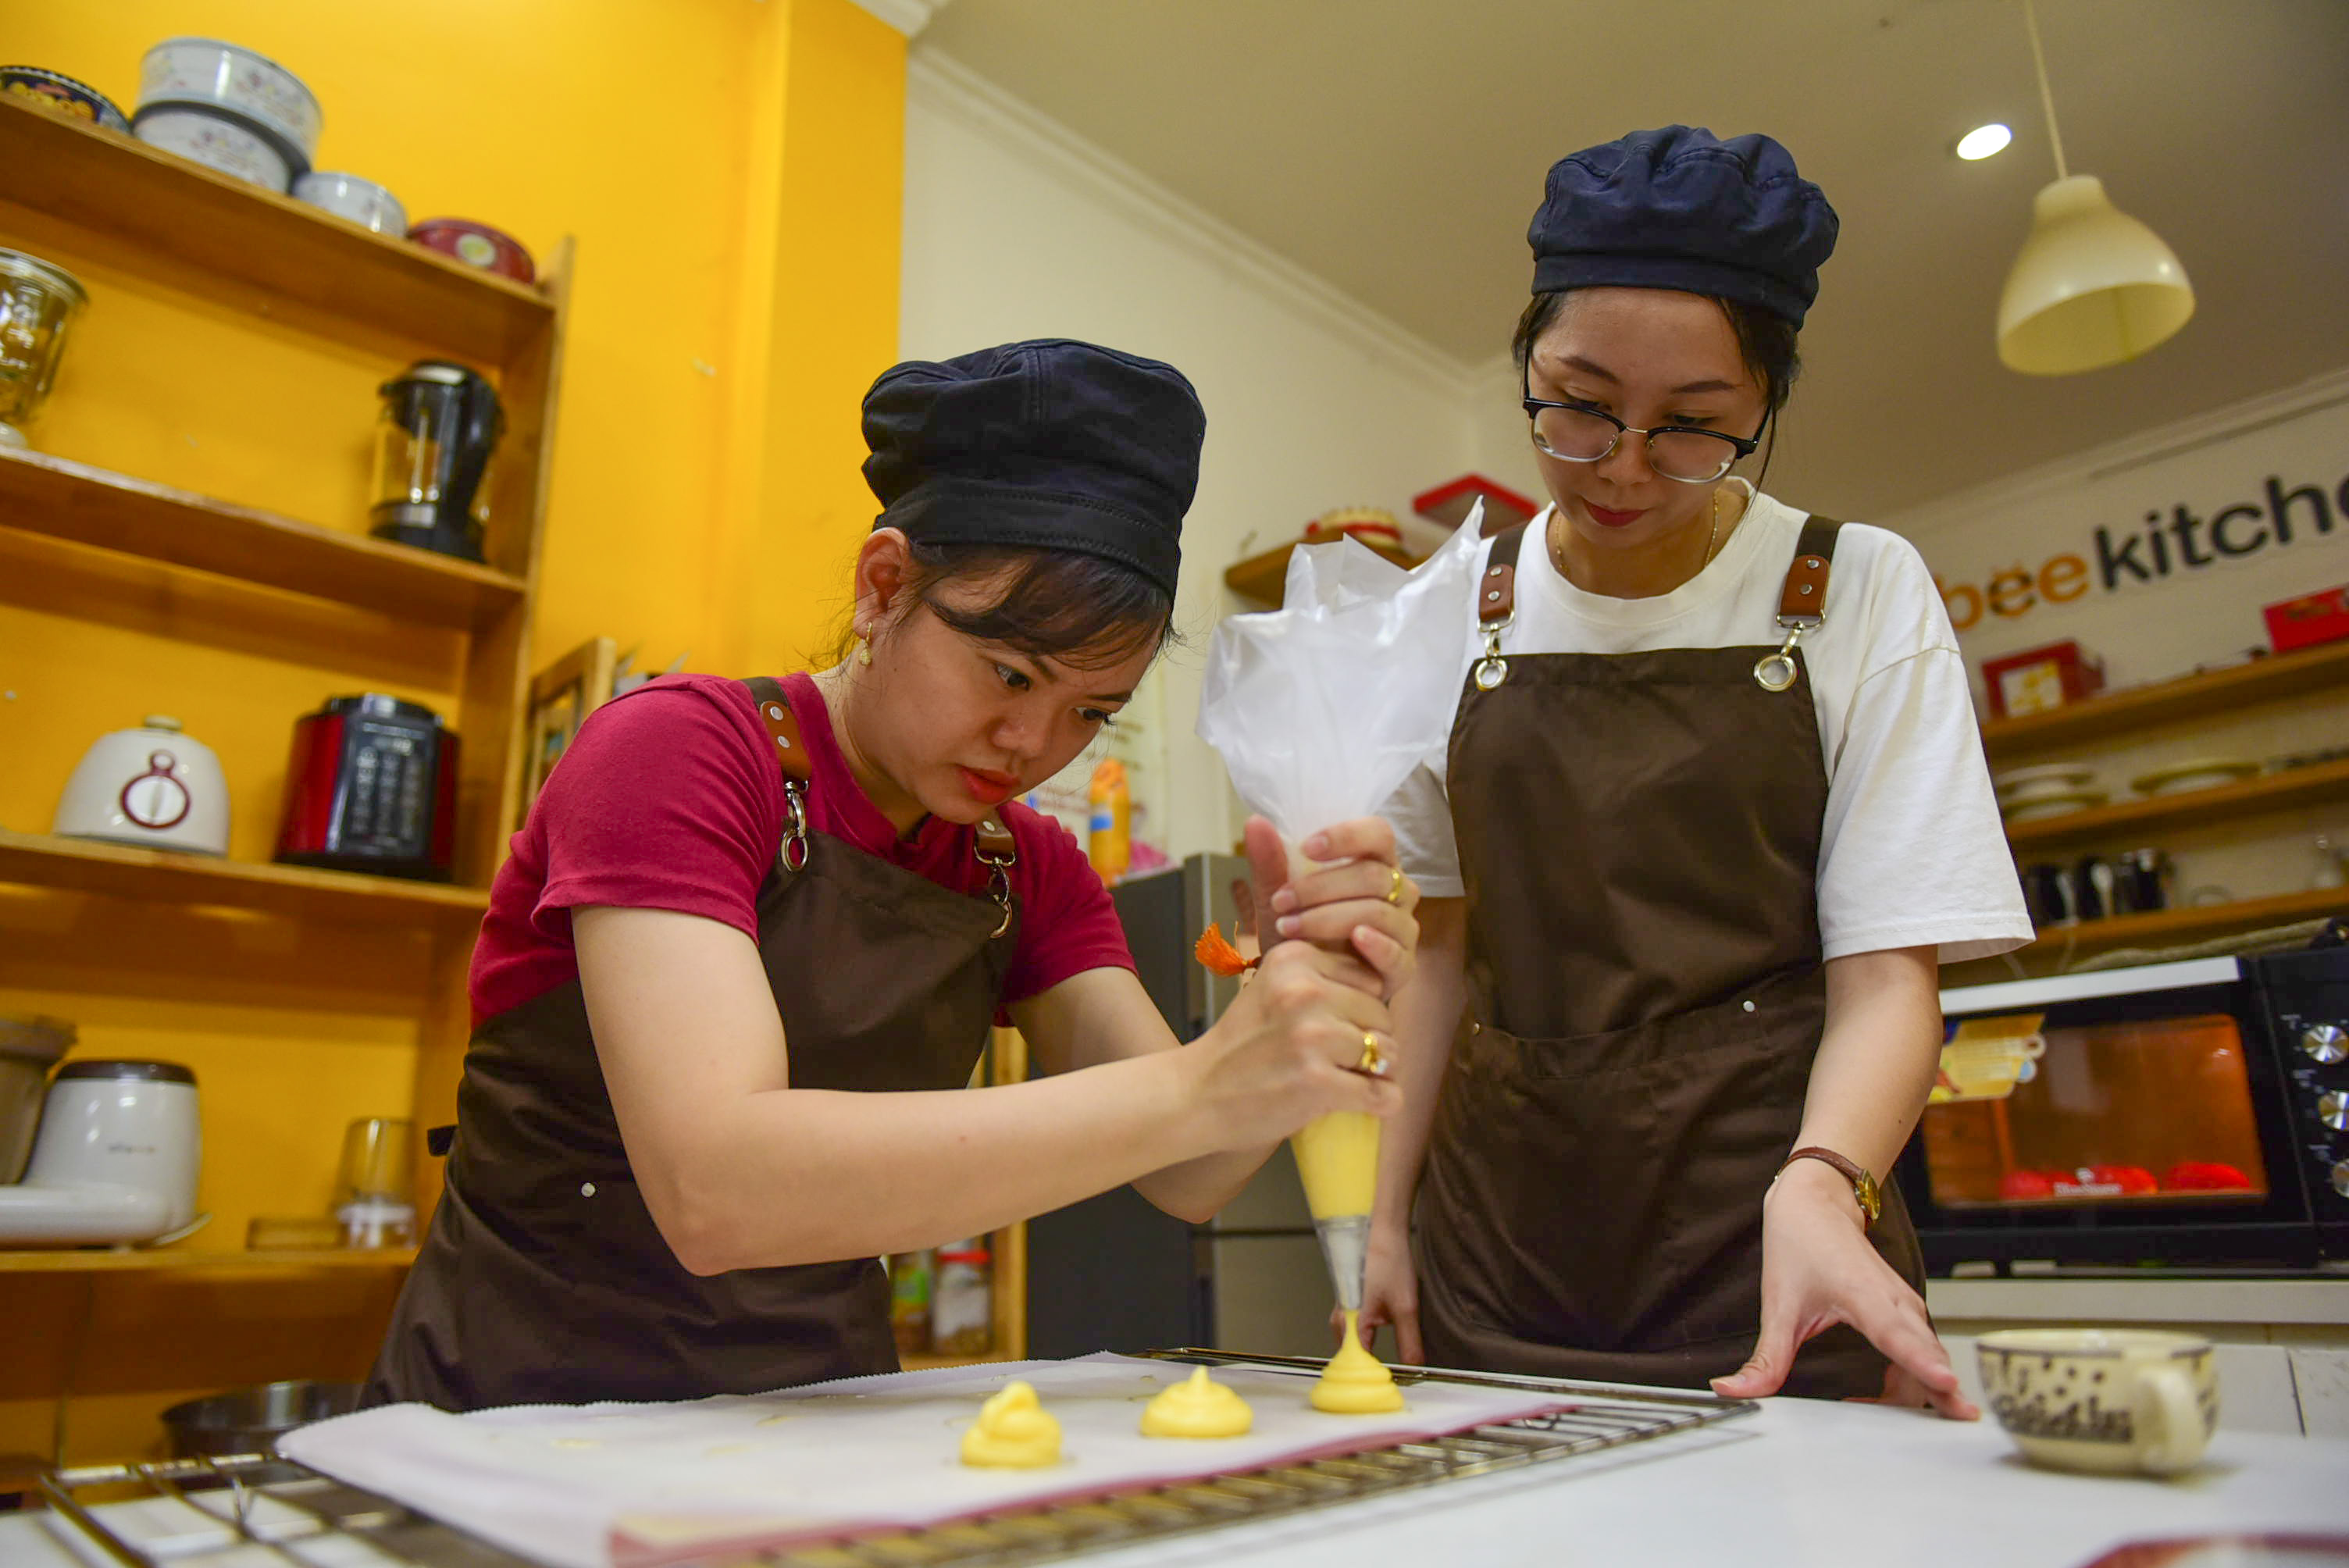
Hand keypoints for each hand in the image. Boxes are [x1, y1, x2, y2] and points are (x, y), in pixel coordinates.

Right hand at [1182, 939, 1400, 1151]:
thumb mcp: (1273, 990)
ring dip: (1378, 1072)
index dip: (1360, 1009)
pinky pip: (1381, 1092)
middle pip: (1381, 1013)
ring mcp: (1312, 1036)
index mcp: (1294, 959)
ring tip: (1351, 1081)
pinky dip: (1384, 1102)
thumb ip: (1321, 981)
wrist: (1196, 1095)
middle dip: (1373, 1040)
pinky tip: (1372, 1104)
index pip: (1368, 979)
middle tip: (1342, 1062)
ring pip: (1387, 1050)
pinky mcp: (1317, 1081)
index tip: (1336, 1029)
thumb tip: (1387, 991)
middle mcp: (1305, 990)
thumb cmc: (1241, 1048)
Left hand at [1246, 815, 1419, 1001]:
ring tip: (1288, 928)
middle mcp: (1398, 891)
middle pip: (1373, 875)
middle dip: (1320, 887)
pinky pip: (1397, 952)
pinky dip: (1376, 944)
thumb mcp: (1276, 900)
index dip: (1346, 836)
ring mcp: (1403, 929)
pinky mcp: (1403, 966)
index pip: (1378, 834)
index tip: (1306, 847)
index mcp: (1375, 863)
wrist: (1306, 986)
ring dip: (1329, 917)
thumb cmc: (1300, 934)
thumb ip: (1269, 863)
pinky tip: (1354, 940)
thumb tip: (1255, 822)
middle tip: (1280, 901)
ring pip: (1379, 911)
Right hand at [1338, 1217, 1423, 1363]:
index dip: (1377, 1377)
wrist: (1383, 1233)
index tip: (1394, 1383)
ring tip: (1391, 1363)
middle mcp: (1340, 1320)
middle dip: (1372, 1369)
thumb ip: (1409, 1342)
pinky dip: (1368, 1343)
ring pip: (1354, 1347)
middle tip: (1396, 1376)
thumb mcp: (1406, 1307)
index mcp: (1350, 1323)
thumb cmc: (1388, 1263)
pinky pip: (1355, 1335)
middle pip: (1354, 1358)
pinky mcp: (1349, 1308)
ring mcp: (1342, 1313)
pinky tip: (1383, 1343)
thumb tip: (1414, 1368)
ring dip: (1371, 1356)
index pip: (1360, 1365)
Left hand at [1709, 1159, 1978, 1420]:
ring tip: (1918, 1428)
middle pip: (1929, 1360)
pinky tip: (1895, 1401)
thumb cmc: (1801, 1245)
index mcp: (1865, 1297)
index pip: (1900, 1337)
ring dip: (1929, 1392)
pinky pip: (1925, 1353)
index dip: (1924, 1365)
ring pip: (1931, 1359)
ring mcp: (1907, 1307)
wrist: (1817, 1204)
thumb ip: (1765, 1358)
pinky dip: (1919, 1379)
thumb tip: (1734, 1389)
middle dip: (1942, 1397)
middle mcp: (1896, 1303)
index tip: (1948, 1386)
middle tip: (1950, 1432)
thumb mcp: (1777, 1306)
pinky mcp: (1908, 1311)